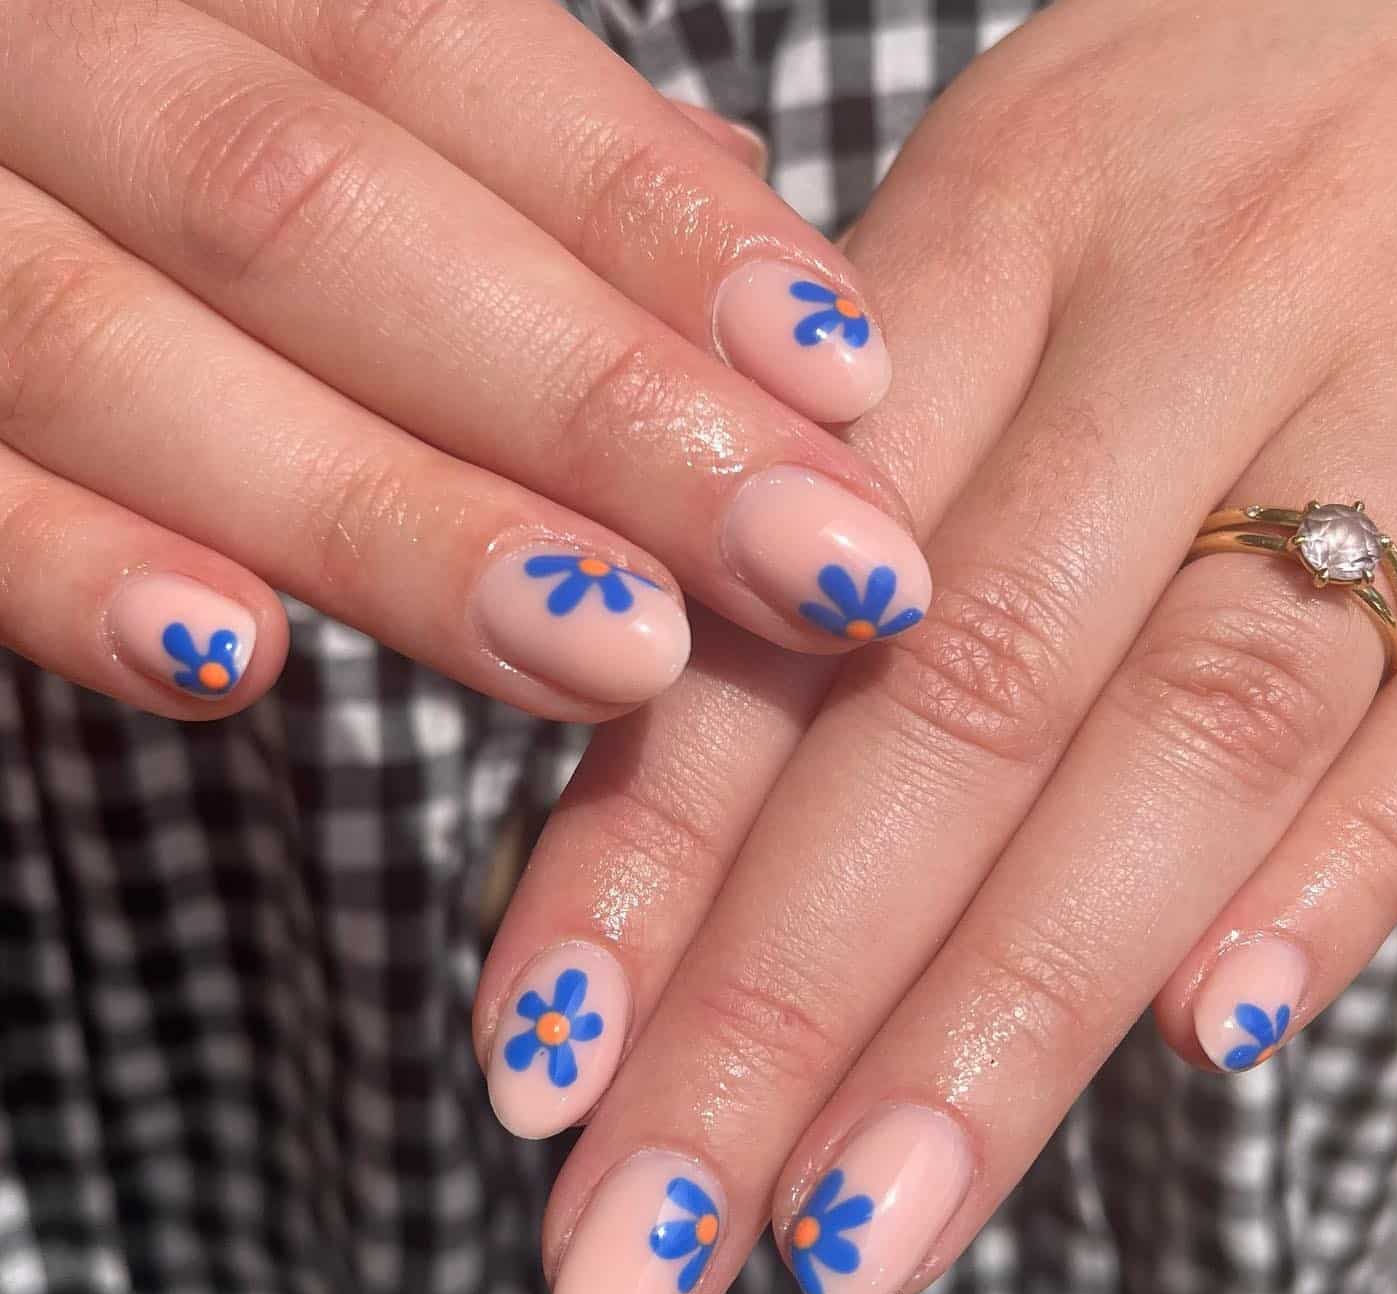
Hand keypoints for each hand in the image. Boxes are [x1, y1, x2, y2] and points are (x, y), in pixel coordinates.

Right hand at [0, 0, 929, 719]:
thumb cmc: (124, 148)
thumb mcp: (308, 79)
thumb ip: (500, 142)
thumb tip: (736, 195)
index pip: (438, 54)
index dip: (649, 226)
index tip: (847, 379)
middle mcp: (40, 53)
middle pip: (321, 216)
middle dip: (590, 410)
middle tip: (814, 567)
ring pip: (129, 350)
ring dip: (397, 520)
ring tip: (622, 655)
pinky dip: (65, 567)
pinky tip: (230, 662)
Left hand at [473, 0, 1396, 1293]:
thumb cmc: (1199, 141)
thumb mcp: (1001, 242)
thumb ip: (858, 480)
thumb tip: (704, 781)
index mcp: (992, 234)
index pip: (772, 594)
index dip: (634, 855)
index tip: (535, 1073)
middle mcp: (1176, 318)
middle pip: (941, 712)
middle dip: (772, 1011)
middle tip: (633, 1258)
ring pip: (1167, 740)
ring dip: (1000, 1014)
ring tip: (847, 1238)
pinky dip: (1337, 874)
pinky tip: (1211, 1041)